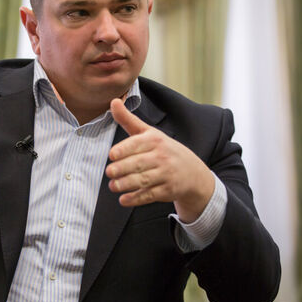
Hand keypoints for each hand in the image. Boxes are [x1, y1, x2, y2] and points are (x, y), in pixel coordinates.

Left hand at [106, 99, 214, 221]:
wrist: (192, 172)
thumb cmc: (163, 149)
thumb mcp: (149, 133)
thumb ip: (128, 119)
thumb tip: (113, 101)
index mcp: (155, 140)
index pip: (138, 144)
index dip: (124, 150)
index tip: (111, 155)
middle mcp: (162, 156)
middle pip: (139, 163)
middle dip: (122, 169)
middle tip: (109, 172)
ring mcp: (166, 174)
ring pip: (144, 180)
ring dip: (126, 184)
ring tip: (113, 186)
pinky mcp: (168, 190)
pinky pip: (150, 195)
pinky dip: (136, 199)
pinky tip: (123, 200)